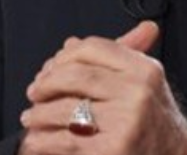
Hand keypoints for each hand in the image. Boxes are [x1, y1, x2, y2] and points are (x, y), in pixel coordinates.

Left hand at [18, 21, 186, 154]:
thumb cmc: (155, 121)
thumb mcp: (145, 82)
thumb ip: (113, 57)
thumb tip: (71, 42)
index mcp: (144, 70)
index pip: (93, 48)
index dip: (64, 56)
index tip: (50, 68)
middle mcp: (137, 93)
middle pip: (75, 76)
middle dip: (47, 84)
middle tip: (34, 92)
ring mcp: (125, 123)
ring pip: (65, 109)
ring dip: (39, 114)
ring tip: (31, 118)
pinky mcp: (111, 151)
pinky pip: (64, 141)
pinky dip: (42, 141)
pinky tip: (36, 140)